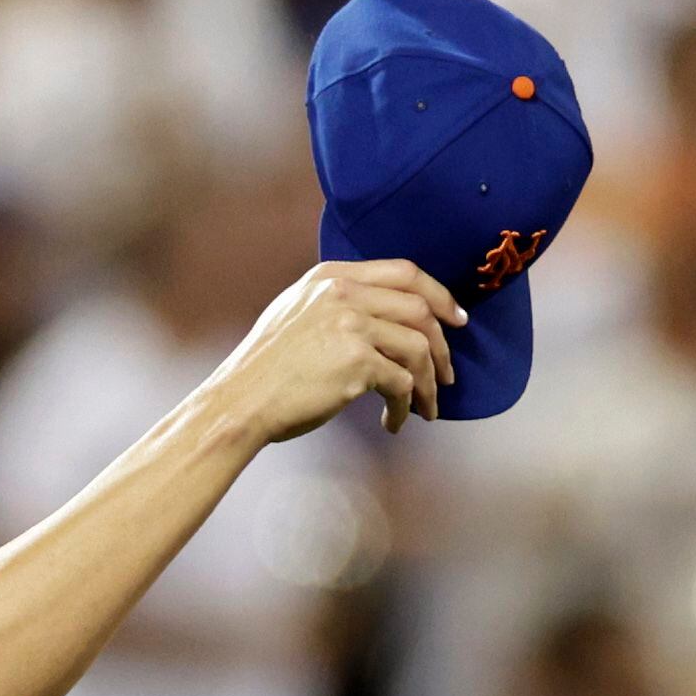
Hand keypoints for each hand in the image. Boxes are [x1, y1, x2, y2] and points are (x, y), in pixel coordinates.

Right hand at [212, 259, 467, 441]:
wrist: (240, 402)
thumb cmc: (265, 369)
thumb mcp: (295, 313)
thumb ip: (335, 302)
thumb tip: (384, 317)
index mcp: (332, 276)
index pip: (404, 272)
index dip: (438, 295)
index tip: (455, 320)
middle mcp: (344, 293)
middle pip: (420, 309)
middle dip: (442, 346)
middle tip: (448, 375)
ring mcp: (352, 325)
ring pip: (418, 348)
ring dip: (429, 384)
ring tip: (426, 408)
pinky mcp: (357, 362)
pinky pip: (402, 384)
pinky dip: (405, 407)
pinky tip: (393, 422)